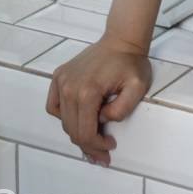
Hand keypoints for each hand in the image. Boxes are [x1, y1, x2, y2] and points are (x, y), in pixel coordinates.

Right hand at [46, 33, 152, 164]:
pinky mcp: (59, 76)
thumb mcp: (138, 87)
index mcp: (88, 91)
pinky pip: (54, 106)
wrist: (121, 40)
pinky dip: (64, 117)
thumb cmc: (131, 63)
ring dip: (77, 133)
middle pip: (73, 130)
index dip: (97, 146)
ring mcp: (62, 81)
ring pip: (64, 121)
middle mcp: (69, 87)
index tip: (111, 146)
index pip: (85, 133)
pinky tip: (78, 118)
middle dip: (89, 146)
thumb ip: (122, 109)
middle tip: (103, 153)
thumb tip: (102, 118)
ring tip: (93, 138)